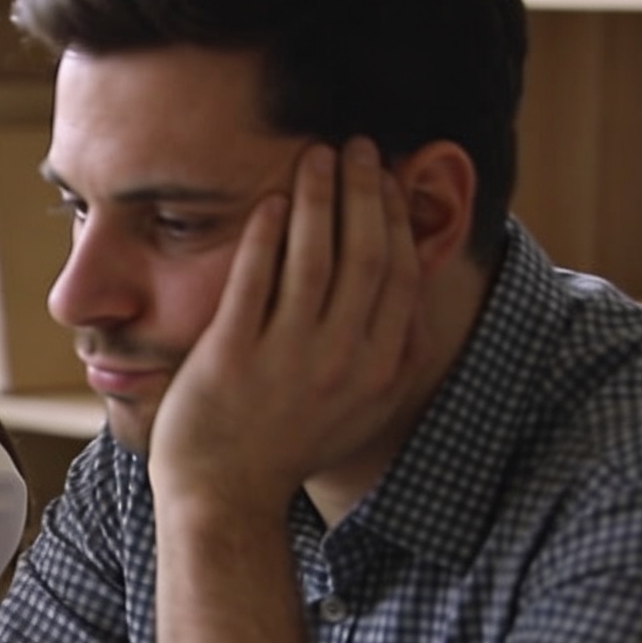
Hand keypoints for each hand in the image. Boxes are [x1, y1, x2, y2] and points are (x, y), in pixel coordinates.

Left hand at [151, 137, 428, 511]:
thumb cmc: (287, 445)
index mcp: (379, 368)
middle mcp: (342, 361)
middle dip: (364, 189)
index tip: (389, 175)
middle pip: (366, 253)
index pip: (400, 272)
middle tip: (357, 145)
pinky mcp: (233, 358)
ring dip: (318, 196)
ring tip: (314, 155)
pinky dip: (266, 235)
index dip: (397, 215)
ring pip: (314, 257)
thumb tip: (418, 292)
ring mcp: (287, 359)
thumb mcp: (361, 407)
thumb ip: (393, 354)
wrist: (224, 497)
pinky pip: (255, 280)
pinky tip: (269, 200)